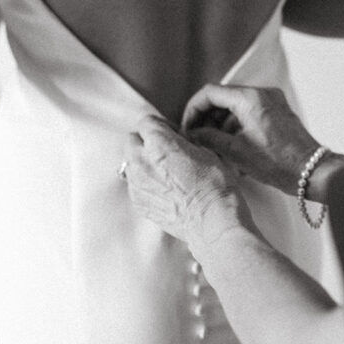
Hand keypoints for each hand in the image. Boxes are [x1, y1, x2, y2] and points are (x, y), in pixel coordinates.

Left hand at [124, 115, 249, 250]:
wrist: (212, 221)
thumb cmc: (214, 186)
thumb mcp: (205, 151)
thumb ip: (183, 141)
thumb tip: (178, 140)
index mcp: (158, 142)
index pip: (146, 122)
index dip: (161, 126)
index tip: (171, 134)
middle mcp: (141, 161)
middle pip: (132, 141)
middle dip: (146, 142)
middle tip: (165, 152)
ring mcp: (136, 184)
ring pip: (129, 164)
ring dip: (142, 163)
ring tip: (163, 173)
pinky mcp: (138, 202)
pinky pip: (134, 185)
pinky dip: (144, 184)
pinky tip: (163, 190)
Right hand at [182, 84, 343, 198]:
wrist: (312, 172)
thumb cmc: (277, 163)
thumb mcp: (236, 152)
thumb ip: (209, 138)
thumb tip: (192, 134)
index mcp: (249, 98)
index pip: (210, 93)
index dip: (193, 110)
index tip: (187, 128)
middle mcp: (262, 93)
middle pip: (223, 98)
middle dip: (207, 118)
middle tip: (198, 139)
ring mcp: (272, 102)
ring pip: (236, 107)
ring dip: (221, 125)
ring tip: (214, 147)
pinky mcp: (278, 113)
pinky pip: (250, 113)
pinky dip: (237, 127)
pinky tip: (232, 149)